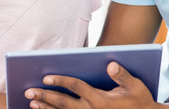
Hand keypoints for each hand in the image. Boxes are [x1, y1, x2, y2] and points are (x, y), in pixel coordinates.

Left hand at [25, 61, 159, 108]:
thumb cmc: (139, 100)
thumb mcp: (136, 86)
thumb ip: (122, 75)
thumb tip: (111, 64)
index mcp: (101, 100)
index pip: (77, 88)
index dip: (61, 81)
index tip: (47, 77)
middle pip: (64, 103)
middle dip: (45, 97)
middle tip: (29, 92)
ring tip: (32, 103)